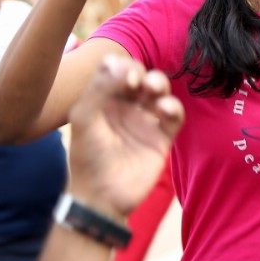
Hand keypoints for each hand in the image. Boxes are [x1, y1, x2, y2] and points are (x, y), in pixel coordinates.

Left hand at [65, 54, 182, 219]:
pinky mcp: (162, 137)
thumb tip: (122, 64)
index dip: (120, 64)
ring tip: (152, 89)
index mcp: (102, 99)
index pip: (115, 68)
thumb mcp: (85, 118)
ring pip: (159, 91)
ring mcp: (144, 120)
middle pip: (139, 75)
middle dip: (140, 71)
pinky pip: (174, 115)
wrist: (102, 196)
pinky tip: (164, 109)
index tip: (121, 73)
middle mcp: (124, 106)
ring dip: (158, 83)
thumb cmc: (87, 157)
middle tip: (134, 81)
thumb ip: (100, 88)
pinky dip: (173, 107)